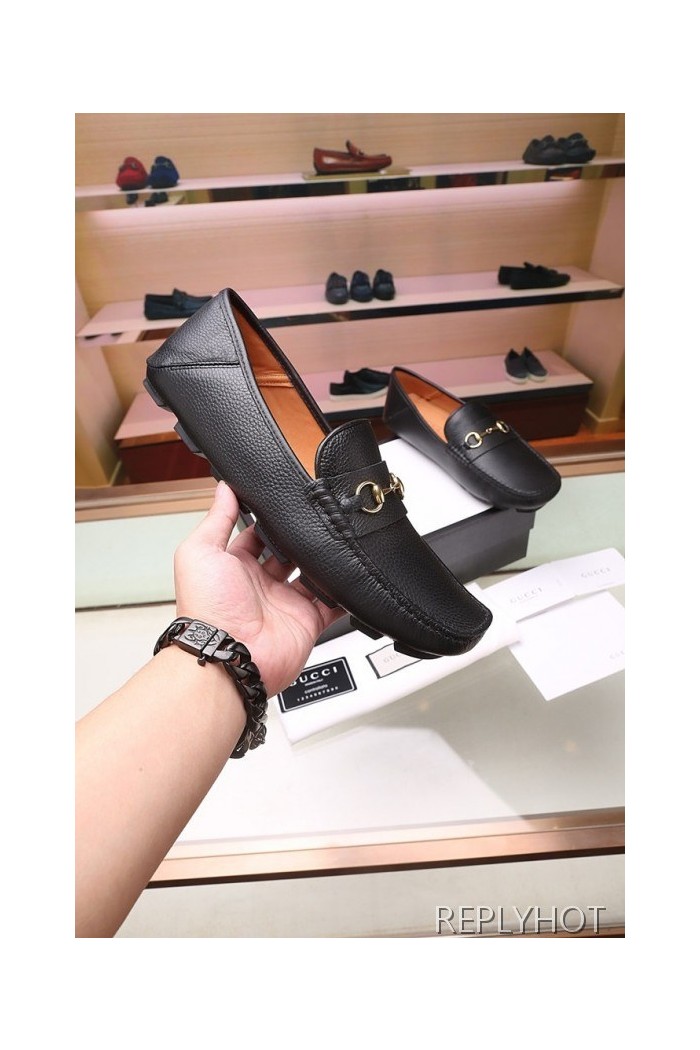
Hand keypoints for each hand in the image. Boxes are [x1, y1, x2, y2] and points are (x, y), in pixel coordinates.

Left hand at [173, 481, 344, 695]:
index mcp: (234, 568)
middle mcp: (261, 586)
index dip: (270, 521)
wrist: (229, 656)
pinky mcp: (307, 623)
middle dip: (300, 540)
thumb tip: (224, 489)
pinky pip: (333, 605)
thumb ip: (216, 519)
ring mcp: (286, 605)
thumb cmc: (206, 609)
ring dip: (323, 562)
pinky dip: (343, 594)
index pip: (256, 535)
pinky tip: (350, 576)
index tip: (285, 504)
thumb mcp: (200, 552)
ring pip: (313, 576)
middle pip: (288, 554)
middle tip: (315, 522)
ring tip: (334, 542)